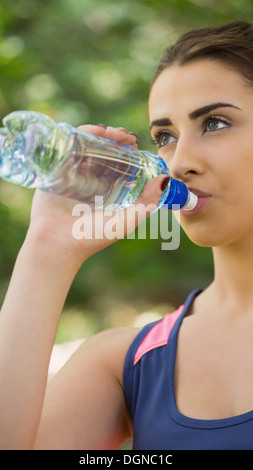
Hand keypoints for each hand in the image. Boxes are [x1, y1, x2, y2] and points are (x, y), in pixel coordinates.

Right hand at [27, 125, 167, 266]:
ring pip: (87, 144)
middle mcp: (90, 179)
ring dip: (100, 134)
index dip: (127, 150)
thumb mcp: (126, 221)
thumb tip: (166, 179)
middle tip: (125, 136)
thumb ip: (147, 203)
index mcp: (106, 189)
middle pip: (104, 149)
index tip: (135, 143)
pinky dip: (80, 135)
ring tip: (111, 132)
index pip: (118, 162)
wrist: (58, 245)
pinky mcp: (57, 169)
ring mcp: (72, 173)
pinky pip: (68, 146)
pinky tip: (92, 133)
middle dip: (115, 138)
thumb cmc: (92, 237)